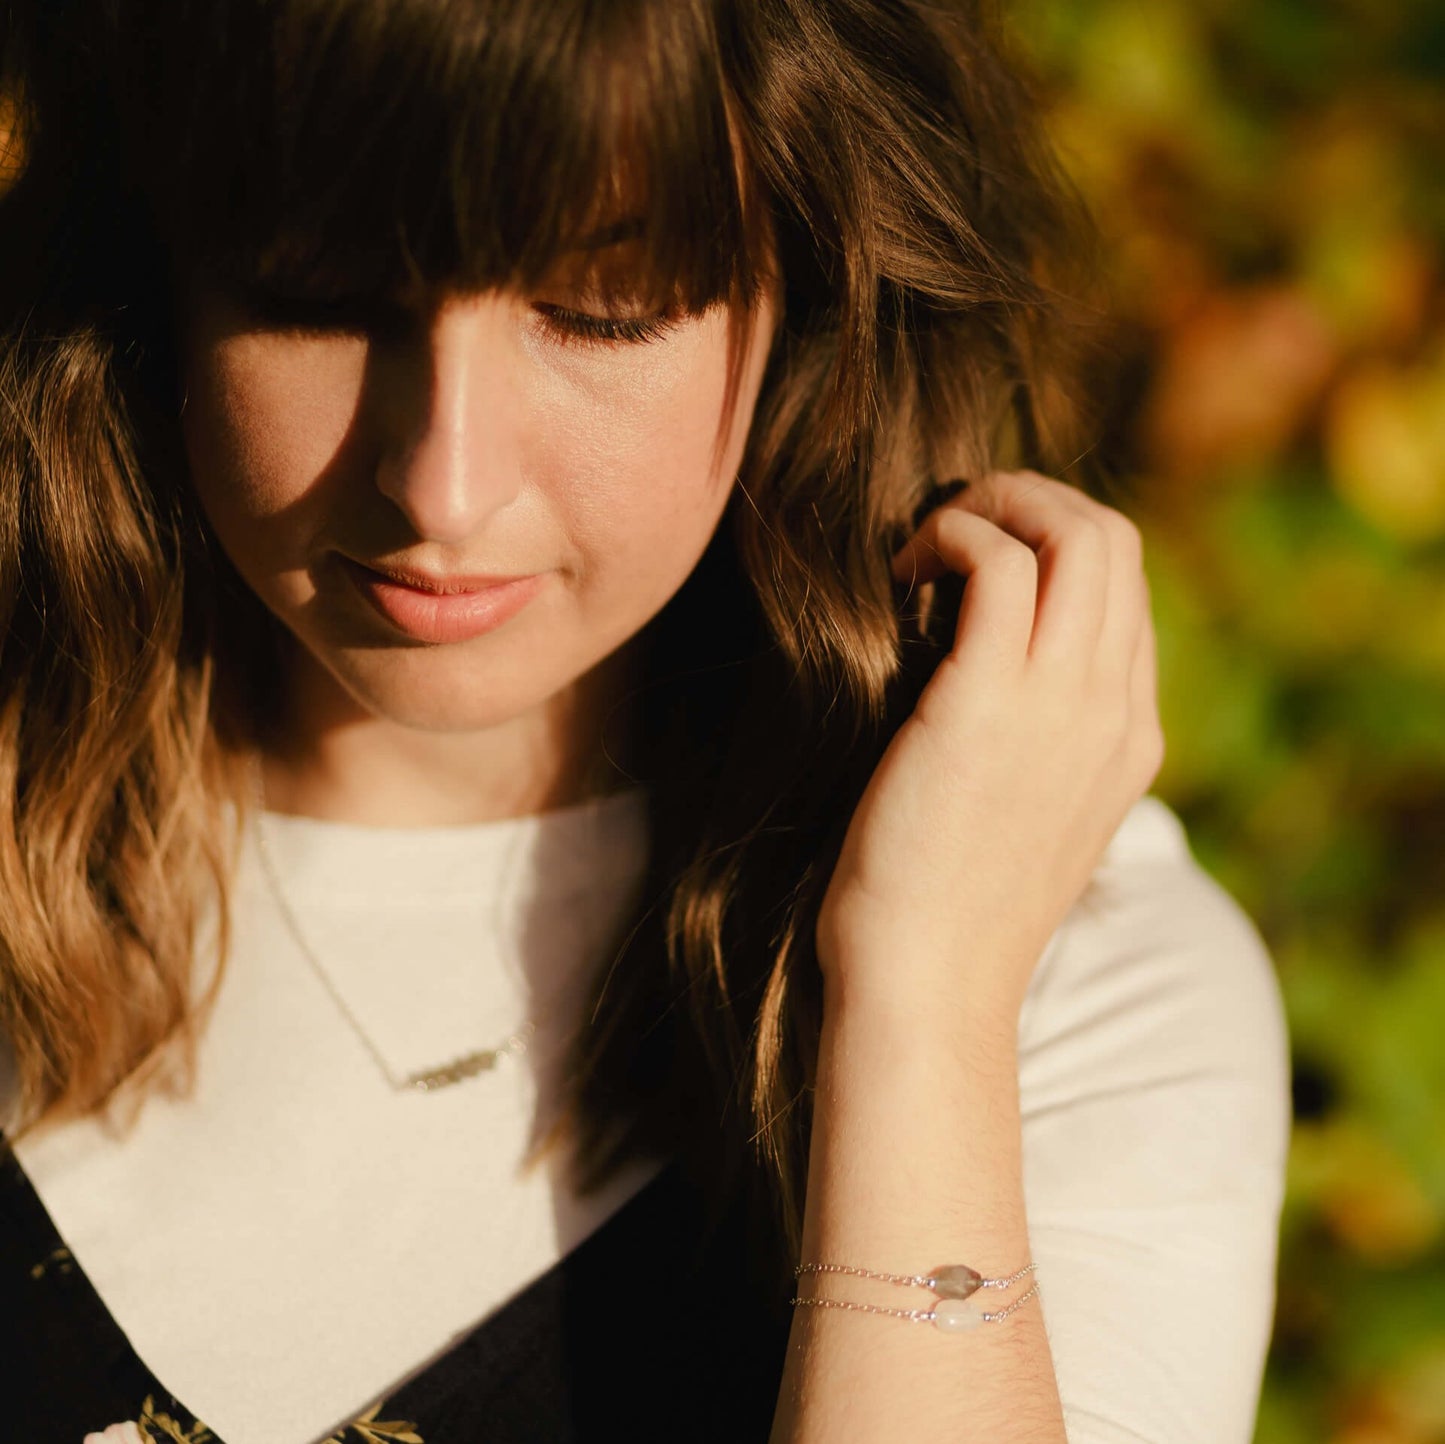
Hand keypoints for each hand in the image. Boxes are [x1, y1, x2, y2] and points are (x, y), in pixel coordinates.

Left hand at [815, 471, 1164, 1023]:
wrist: (926, 986)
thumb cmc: (946, 908)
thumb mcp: (1023, 821)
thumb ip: (1034, 745)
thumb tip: (975, 672)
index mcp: (1129, 737)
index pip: (1124, 592)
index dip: (1051, 549)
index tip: (976, 563)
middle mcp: (1113, 710)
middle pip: (1114, 541)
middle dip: (1034, 503)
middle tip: (956, 527)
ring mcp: (1063, 705)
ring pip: (1077, 533)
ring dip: (998, 505)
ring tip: (930, 542)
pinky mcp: (989, 703)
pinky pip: (1001, 562)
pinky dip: (954, 537)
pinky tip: (903, 573)